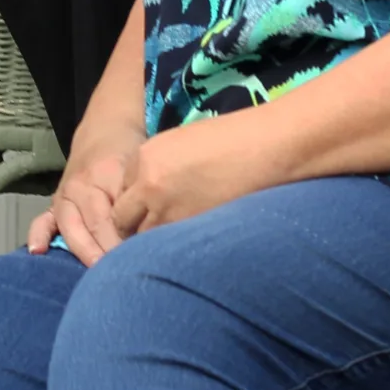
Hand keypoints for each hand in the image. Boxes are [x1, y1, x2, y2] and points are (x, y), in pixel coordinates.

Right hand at [27, 129, 145, 266]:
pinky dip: (38, 235)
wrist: (104, 131)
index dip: (121, 244)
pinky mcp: (56, 203)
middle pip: (89, 227)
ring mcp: (64, 196)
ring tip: (93, 272)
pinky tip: (37, 251)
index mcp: (103, 177)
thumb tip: (147, 239)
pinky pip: (43, 220)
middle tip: (117, 275)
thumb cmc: (128, 154)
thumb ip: (140, 201)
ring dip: (81, 251)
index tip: (135, 263)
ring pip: (69, 228)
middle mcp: (79, 187)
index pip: (111, 218)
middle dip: (101, 253)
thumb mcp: (140, 170)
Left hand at [109, 112, 279, 238]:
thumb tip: (151, 197)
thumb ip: (158, 168)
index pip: (122, 193)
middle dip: (132, 228)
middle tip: (147, 236)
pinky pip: (170, 247)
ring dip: (153, 242)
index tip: (148, 211)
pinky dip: (174, 250)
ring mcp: (167, 210)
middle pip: (123, 219)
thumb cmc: (232, 140)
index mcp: (144, 158)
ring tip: (169, 247)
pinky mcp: (191, 229)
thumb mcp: (182, 145)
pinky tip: (188, 247)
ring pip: (144, 238)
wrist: (266, 146)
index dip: (135, 204)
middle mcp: (148, 185)